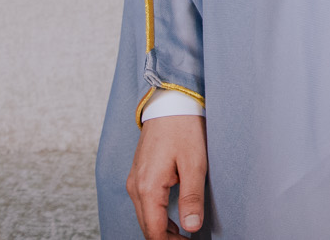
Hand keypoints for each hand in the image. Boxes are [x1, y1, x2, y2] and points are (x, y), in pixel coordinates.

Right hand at [127, 114, 206, 236]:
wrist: (170, 103)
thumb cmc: (184, 129)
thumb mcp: (195, 164)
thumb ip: (192, 197)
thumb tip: (191, 228)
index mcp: (148, 187)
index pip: (154, 231)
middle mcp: (136, 187)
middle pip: (147, 227)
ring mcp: (135, 181)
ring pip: (145, 217)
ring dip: (161, 230)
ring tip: (183, 237)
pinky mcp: (139, 175)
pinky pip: (144, 205)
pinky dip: (157, 217)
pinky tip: (173, 221)